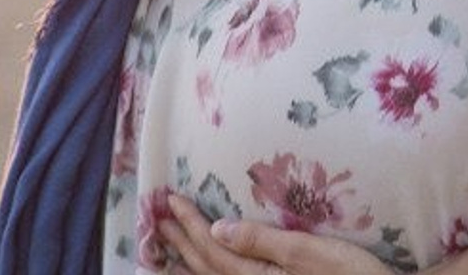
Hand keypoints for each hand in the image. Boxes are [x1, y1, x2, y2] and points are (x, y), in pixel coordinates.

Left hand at [160, 194, 390, 274]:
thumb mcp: (309, 253)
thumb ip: (262, 243)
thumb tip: (218, 228)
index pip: (213, 251)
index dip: (190, 225)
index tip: (171, 200)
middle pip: (207, 270)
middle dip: (181, 243)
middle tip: (158, 217)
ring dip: (187, 263)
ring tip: (166, 246)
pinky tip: (208, 267)